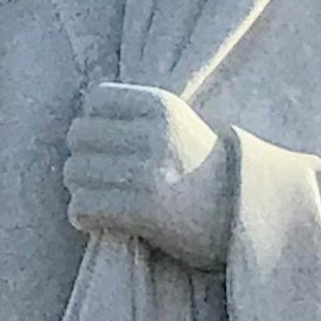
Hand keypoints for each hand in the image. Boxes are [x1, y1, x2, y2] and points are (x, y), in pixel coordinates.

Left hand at [64, 82, 236, 268]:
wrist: (245, 211)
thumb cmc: (203, 170)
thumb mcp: (179, 124)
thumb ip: (136, 117)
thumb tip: (81, 119)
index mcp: (162, 105)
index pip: (95, 99)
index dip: (92, 123)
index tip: (105, 145)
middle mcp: (153, 133)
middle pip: (78, 136)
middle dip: (81, 157)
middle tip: (97, 177)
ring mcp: (147, 172)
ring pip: (75, 173)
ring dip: (80, 189)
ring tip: (99, 199)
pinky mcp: (143, 210)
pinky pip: (83, 207)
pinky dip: (83, 216)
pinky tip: (98, 221)